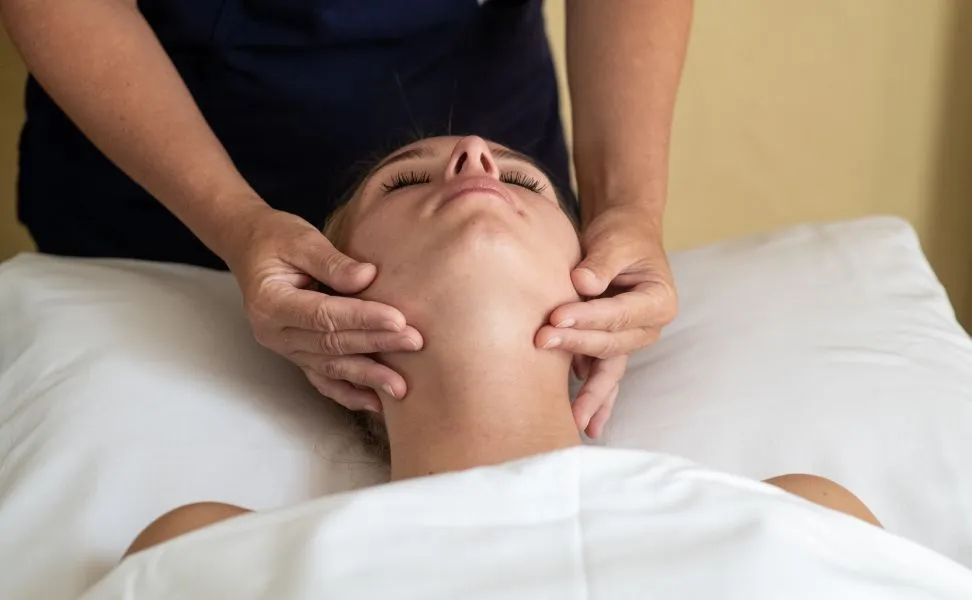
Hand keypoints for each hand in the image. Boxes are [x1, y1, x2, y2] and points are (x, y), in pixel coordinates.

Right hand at [221, 203, 422, 412]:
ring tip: (401, 385)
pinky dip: (349, 393)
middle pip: (331, 344)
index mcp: (271, 302)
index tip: (398, 318)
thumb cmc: (276, 239)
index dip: (362, 318)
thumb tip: (368, 277)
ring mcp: (285, 349)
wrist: (252, 247)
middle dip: (376, 345)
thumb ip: (332, 261)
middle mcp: (274, 333)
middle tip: (414, 342)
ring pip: (331, 367)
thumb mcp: (301, 239)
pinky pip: (323, 379)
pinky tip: (375, 402)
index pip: (323, 315)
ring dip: (368, 376)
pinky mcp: (297, 355)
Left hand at [536, 206, 676, 437]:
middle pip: (611, 343)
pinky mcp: (610, 347)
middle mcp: (647, 326)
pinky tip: (579, 418)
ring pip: (608, 369)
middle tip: (540, 342)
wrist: (622, 239)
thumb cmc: (621, 236)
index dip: (589, 317)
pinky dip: (593, 397)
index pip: (620, 313)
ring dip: (590, 393)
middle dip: (576, 345)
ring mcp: (629, 341)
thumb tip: (583, 284)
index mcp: (658, 300)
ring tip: (574, 420)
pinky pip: (602, 377)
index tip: (556, 316)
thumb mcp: (615, 240)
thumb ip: (601, 261)